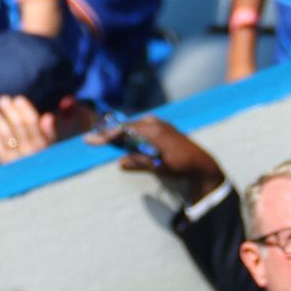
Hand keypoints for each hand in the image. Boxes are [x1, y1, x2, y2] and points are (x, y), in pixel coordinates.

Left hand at [0, 95, 53, 163]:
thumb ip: (50, 131)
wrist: (35, 182)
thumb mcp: (51, 146)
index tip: (18, 99)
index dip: (25, 109)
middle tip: (3, 100)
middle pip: (18, 126)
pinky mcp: (6, 166)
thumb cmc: (42, 159)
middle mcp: (31, 152)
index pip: (33, 122)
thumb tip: (48, 116)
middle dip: (10, 111)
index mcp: (43, 144)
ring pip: (7, 137)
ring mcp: (17, 160)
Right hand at [87, 114, 224, 203]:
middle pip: (125, 125)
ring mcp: (159, 123)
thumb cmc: (180, 165)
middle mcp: (155, 123)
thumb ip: (140, 162)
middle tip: (91, 139)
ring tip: (104, 139)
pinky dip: (129, 131)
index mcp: (153, 131)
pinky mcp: (161, 126)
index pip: (124, 130)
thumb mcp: (160, 167)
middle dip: (108, 133)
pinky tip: (123, 138)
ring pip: (132, 125)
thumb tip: (120, 163)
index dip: (106, 136)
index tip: (91, 140)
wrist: (200, 162)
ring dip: (119, 132)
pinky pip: (140, 126)